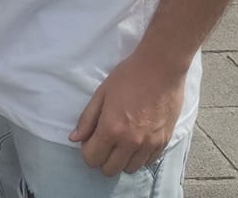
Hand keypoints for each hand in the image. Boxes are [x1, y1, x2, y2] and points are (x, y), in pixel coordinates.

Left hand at [70, 50, 185, 176]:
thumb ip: (87, 119)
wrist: (161, 68)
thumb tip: (74, 138)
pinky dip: (140, 156)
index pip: (92, 159)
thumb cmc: (128, 77)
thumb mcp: (101, 94)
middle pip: (110, 170)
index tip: (91, 139)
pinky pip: (148, 162)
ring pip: (130, 169)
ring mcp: (149, 144)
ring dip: (122, 159)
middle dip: (103, 158)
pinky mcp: (164, 142)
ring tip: (123, 140)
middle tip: (106, 141)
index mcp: (111, 129)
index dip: (88, 151)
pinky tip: (138, 140)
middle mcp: (130, 142)